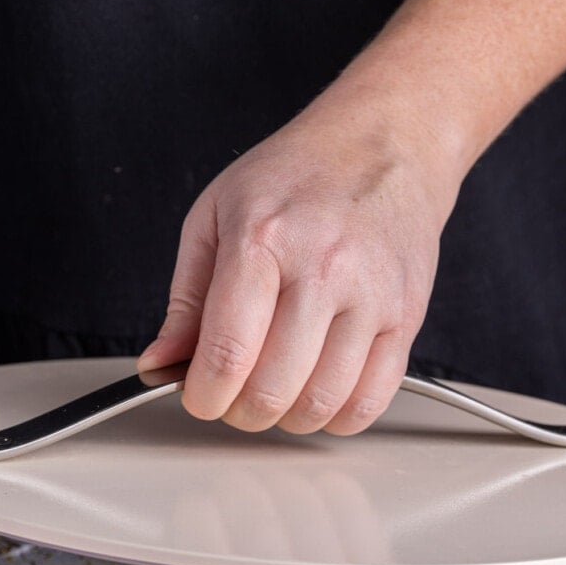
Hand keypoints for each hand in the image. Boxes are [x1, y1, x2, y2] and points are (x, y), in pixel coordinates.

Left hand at [138, 100, 458, 434]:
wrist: (386, 145)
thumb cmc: (297, 178)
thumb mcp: (216, 218)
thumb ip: (186, 301)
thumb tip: (160, 364)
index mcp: (262, 240)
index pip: (226, 354)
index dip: (203, 396)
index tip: (198, 397)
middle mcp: (322, 269)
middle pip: (271, 390)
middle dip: (238, 412)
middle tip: (233, 396)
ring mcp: (371, 298)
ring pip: (319, 405)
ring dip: (285, 419)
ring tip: (274, 392)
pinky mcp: (405, 319)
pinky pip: (369, 402)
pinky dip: (334, 419)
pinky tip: (317, 395)